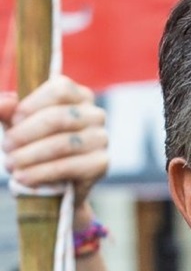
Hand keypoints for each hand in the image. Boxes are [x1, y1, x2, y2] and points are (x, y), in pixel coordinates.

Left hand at [0, 76, 107, 219]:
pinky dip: (42, 173)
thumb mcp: (18, 124)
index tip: (13, 120)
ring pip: (64, 143)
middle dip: (27, 133)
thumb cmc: (36, 143)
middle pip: (61, 117)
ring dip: (31, 155)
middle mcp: (95, 114)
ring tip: (11, 164)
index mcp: (78, 96)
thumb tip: (5, 104)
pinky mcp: (101, 163)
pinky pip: (70, 166)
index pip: (61, 90)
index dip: (33, 104)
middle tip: (6, 146)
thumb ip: (8, 112)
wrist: (54, 181)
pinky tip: (25, 177)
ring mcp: (101, 139)